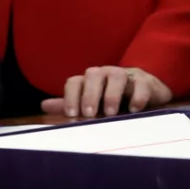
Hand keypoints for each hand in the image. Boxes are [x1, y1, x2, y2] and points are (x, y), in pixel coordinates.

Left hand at [43, 66, 171, 117]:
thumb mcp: (91, 104)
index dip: (70, 97)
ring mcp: (126, 75)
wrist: (146, 93)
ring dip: (112, 94)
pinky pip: (141, 84)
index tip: (71, 114)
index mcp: (89, 80)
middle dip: (89, 94)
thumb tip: (43, 106)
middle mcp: (105, 74)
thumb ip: (70, 104)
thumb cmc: (113, 100)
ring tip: (110, 113)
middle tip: (89, 114)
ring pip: (117, 76)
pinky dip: (138, 96)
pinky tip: (135, 109)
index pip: (74, 82)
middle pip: (93, 76)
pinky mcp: (145, 81)